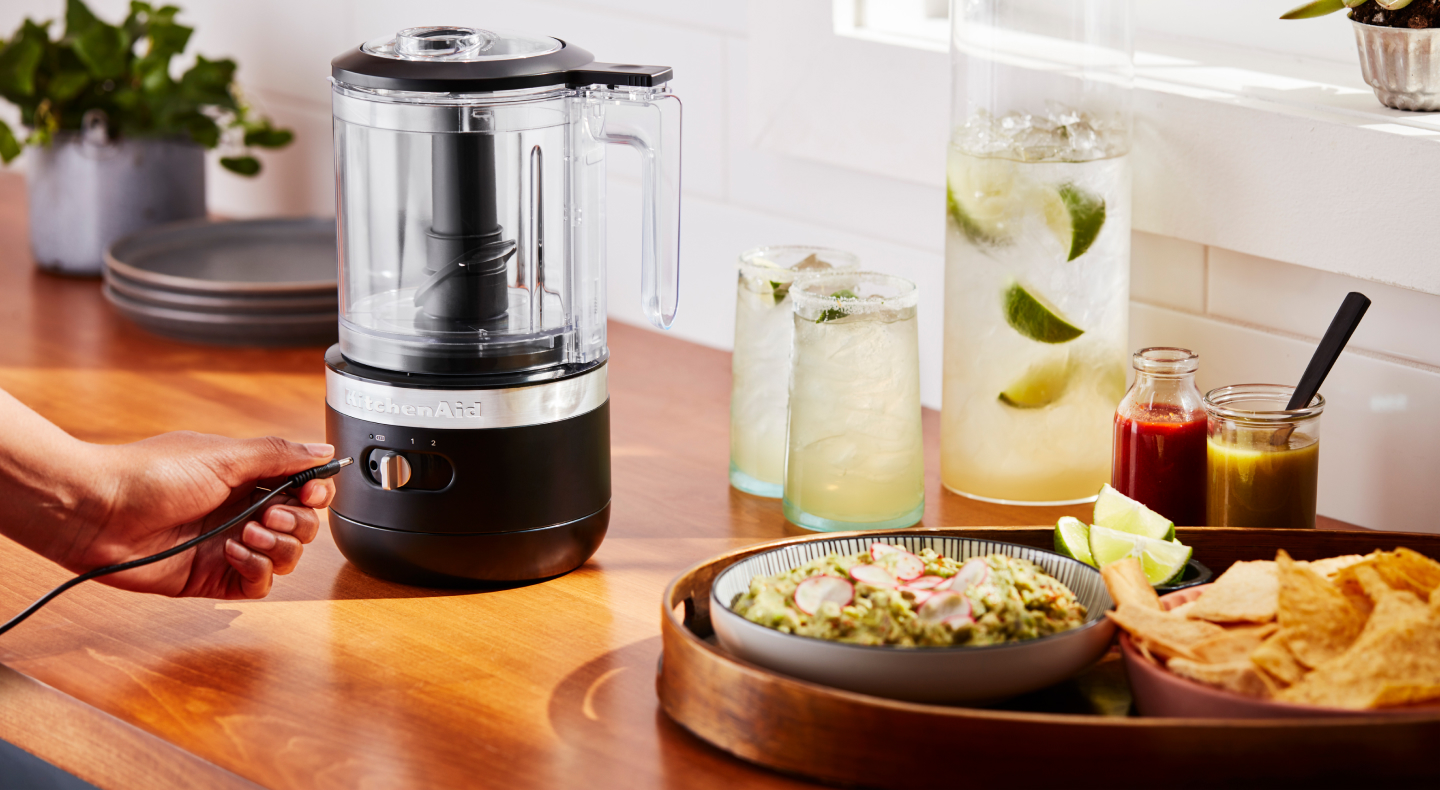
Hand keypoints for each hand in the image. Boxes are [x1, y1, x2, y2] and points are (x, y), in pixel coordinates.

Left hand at [60, 432, 337, 598]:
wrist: (95, 512)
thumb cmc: (148, 475)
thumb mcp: (223, 456)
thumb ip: (278, 455)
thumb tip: (323, 450)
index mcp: (247, 477)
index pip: (303, 488)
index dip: (316, 493)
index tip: (311, 492)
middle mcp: (242, 511)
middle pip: (302, 526)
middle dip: (297, 521)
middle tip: (271, 514)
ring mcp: (230, 545)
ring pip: (286, 558)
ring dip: (277, 546)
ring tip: (247, 533)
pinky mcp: (212, 577)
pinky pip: (258, 585)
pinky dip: (257, 570)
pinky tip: (234, 553)